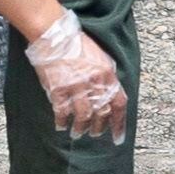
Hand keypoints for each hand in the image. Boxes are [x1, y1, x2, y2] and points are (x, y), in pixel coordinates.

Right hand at [25, 9, 129, 144]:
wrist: (54, 36)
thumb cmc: (77, 45)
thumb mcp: (101, 58)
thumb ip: (107, 78)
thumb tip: (111, 96)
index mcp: (107, 74)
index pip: (119, 104)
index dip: (119, 123)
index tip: (118, 137)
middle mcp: (94, 82)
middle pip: (102, 113)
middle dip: (99, 127)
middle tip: (95, 133)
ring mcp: (76, 86)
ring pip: (83, 116)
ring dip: (81, 128)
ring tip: (78, 133)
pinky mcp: (58, 89)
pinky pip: (62, 112)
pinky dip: (62, 121)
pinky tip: (61, 125)